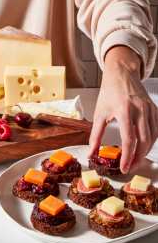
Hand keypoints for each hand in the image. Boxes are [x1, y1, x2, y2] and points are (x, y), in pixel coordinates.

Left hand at [89, 46, 157, 173]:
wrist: (121, 74)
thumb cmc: (109, 92)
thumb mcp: (99, 113)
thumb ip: (95, 135)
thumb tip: (91, 152)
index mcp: (125, 111)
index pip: (129, 140)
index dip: (127, 157)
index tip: (124, 168)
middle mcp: (140, 110)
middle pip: (144, 141)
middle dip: (137, 158)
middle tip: (130, 167)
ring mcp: (149, 109)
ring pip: (152, 137)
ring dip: (145, 152)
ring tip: (135, 160)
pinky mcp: (154, 109)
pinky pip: (156, 129)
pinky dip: (151, 141)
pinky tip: (143, 147)